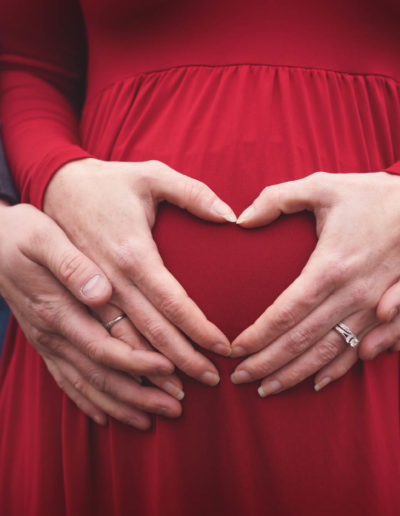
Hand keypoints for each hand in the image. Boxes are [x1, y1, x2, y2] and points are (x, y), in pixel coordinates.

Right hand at [0, 201, 182, 429]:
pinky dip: (89, 401)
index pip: (103, 347)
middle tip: (175, 406)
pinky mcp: (46, 343)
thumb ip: (71, 265)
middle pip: (100, 375)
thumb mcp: (44, 238)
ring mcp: (48, 343)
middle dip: (139, 394)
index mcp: (57, 310)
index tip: (170, 368)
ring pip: (86, 384)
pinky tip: (106, 416)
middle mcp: (52, 335)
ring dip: (120, 404)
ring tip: (152, 419)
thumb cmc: (21, 236)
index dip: (137, 362)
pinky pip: (67, 382)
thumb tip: (101, 291)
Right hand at [43, 158, 233, 384]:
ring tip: (178, 397)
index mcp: (131, 253)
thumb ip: (191, 193)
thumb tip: (230, 215)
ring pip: (123, 348)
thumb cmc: (105, 184)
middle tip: (211, 380)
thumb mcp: (150, 174)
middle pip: (151, 334)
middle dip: (183, 360)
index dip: (200, 329)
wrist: (52, 191)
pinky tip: (131, 393)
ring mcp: (85, 299)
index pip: (172, 303)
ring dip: (152, 375)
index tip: (224, 348)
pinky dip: (115, 373)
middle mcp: (108, 284)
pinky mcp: (68, 309)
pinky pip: (93, 348)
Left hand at [230, 171, 399, 394]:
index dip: (256, 336)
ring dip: (295, 374)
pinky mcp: (389, 313)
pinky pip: (361, 350)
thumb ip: (277, 199)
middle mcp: (351, 295)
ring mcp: (373, 309)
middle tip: (239, 379)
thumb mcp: (322, 186)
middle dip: (267, 363)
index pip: (284, 314)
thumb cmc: (372, 195)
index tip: (233, 350)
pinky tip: (317, 382)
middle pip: (300, 341)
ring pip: (328, 353)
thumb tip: (240, 219)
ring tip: (267, 389)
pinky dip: (337, 369)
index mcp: (330, 267)